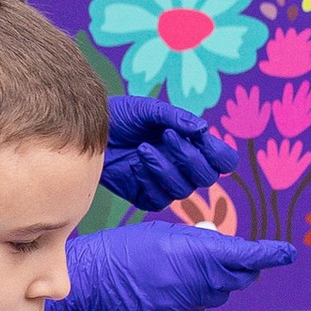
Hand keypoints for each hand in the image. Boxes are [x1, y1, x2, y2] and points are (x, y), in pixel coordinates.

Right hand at [44, 222, 294, 310]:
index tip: (288, 252)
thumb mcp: (164, 234)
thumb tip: (227, 252)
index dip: (270, 254)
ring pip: (213, 296)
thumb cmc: (123, 248)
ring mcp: (182, 308)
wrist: (87, 282)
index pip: (245, 256)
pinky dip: (185, 298)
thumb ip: (200, 243)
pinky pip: (191, 310)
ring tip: (175, 271)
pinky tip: (161, 288)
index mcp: (195, 256)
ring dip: (207, 284)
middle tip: (223, 257)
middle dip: (236, 268)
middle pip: (234, 280)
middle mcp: (194, 285)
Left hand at [102, 96, 235, 214]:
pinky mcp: (145, 196)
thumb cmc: (121, 117)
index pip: (224, 161)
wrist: (85, 130)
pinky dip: (148, 180)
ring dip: (165, 167)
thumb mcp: (148, 110)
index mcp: (193, 145)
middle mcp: (184, 166)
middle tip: (167, 135)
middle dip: (189, 157)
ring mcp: (165, 183)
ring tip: (143, 148)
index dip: (219, 154)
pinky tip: (135, 164)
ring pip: (183, 190)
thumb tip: (203, 129)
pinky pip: (158, 199)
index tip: (200, 137)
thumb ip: (177, 118)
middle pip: (207, 177)